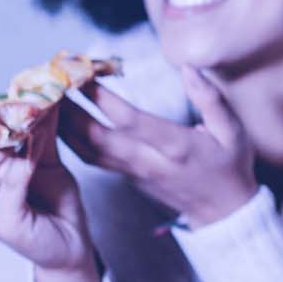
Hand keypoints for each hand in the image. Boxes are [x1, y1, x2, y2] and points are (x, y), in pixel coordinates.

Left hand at [58, 67, 257, 226]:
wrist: (224, 213)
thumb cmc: (230, 167)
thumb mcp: (233, 132)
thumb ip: (211, 99)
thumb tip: (188, 68)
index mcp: (176, 148)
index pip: (132, 122)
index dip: (105, 100)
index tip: (86, 76)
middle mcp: (149, 162)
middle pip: (98, 138)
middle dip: (71, 111)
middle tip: (54, 82)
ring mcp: (134, 173)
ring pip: (88, 151)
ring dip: (64, 126)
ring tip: (49, 97)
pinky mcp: (126, 177)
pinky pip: (92, 159)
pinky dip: (71, 140)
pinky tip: (60, 121)